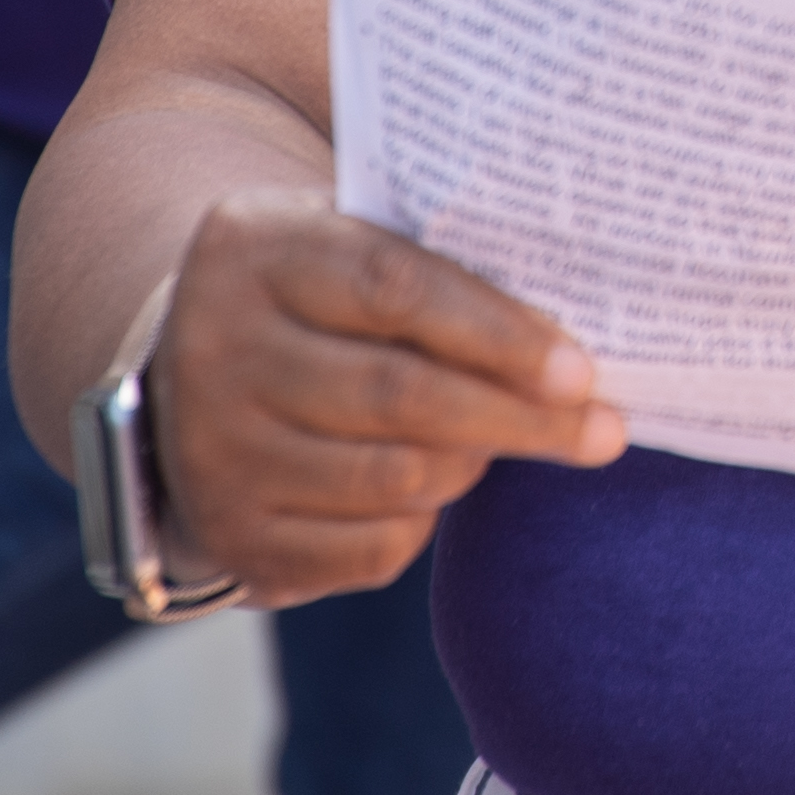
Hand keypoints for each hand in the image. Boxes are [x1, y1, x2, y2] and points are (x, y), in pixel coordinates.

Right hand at [141, 194, 625, 610]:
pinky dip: (421, 526)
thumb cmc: (318, 299)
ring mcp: (213, 450)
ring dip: (472, 466)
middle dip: (517, 418)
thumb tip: (573, 334)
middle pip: (398, 394)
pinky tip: (433, 493)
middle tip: (602, 431)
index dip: (499, 333)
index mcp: (254, 248)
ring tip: (508, 444)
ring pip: (390, 479)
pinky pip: (366, 550)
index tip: (582, 373)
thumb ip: (438, 269)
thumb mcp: (349, 245)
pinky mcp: (230, 533)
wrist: (192, 372)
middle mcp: (215, 348)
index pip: (395, 287)